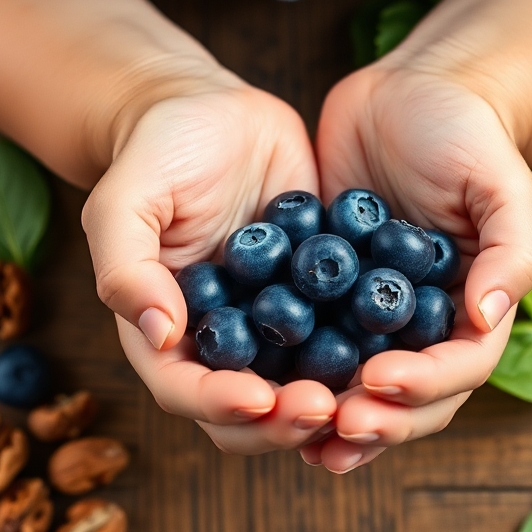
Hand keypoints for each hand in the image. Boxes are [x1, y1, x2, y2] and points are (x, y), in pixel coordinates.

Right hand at [82, 58, 335, 453]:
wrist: (216, 112)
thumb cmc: (157, 151)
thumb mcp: (125, 200)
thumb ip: (126, 267)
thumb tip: (161, 336)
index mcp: (165, 333)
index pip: (185, 390)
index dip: (219, 403)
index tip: (260, 398)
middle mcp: (223, 344)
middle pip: (251, 410)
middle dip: (286, 419)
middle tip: (325, 407)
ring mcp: (276, 328)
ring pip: (306, 387)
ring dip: (337, 401)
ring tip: (369, 391)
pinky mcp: (322, 300)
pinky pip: (350, 336)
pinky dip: (374, 350)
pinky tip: (406, 347)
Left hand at [304, 62, 531, 472]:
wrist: (410, 89)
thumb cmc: (467, 132)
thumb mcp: (503, 184)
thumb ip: (509, 252)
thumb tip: (485, 318)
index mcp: (473, 310)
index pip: (459, 368)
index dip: (423, 385)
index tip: (378, 379)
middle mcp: (425, 326)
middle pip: (409, 399)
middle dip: (376, 420)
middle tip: (334, 423)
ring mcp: (373, 318)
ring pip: (358, 390)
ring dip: (332, 421)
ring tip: (300, 438)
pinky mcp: (327, 298)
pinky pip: (310, 349)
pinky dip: (291, 377)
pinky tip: (259, 393)